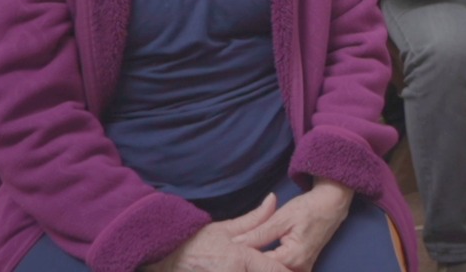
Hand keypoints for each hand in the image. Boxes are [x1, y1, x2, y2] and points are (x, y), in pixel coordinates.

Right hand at [145, 194, 291, 271]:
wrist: (165, 257)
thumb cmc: (194, 243)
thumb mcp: (224, 228)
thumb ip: (255, 218)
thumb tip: (273, 200)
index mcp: (241, 259)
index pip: (276, 270)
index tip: (300, 270)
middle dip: (276, 271)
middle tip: (295, 269)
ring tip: (268, 268)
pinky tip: (249, 270)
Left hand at [231, 180, 352, 271]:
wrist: (332, 205)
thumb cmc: (308, 208)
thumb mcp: (281, 218)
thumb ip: (258, 233)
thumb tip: (235, 243)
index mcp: (292, 257)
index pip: (260, 266)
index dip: (244, 260)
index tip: (230, 256)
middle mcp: (299, 269)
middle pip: (267, 271)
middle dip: (251, 264)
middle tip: (235, 259)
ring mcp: (303, 270)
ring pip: (275, 271)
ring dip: (262, 266)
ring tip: (246, 258)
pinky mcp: (303, 268)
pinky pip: (284, 271)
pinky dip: (271, 266)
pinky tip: (259, 260)